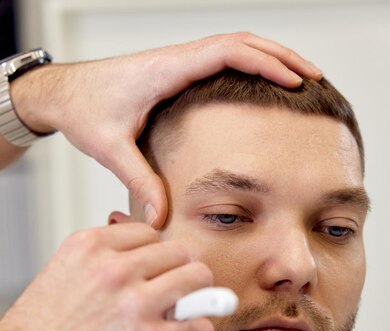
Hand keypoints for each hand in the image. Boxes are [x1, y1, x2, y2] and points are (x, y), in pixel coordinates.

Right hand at [0, 223, 213, 330]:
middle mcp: (114, 268)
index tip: (154, 279)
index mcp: (89, 247)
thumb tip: (147, 267)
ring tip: (177, 323)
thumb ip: (103, 266)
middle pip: (180, 252)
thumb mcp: (62, 279)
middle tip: (172, 302)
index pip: (149, 233)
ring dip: (195, 301)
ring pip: (199, 278)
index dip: (156, 260)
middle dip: (180, 276)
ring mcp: (135, 303)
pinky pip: (200, 326)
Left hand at [10, 32, 321, 225]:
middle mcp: (176, 60)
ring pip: (234, 46)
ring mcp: (178, 63)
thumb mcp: (111, 150)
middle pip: (241, 41)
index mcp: (167, 71)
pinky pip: (221, 60)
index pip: (227, 53)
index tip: (295, 81)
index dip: (266, 63)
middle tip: (312, 77)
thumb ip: (140, 182)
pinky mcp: (176, 73)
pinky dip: (248, 65)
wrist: (64, 93)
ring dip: (268, 56)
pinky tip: (261, 84)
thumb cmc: (84, 112)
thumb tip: (162, 218)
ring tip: (300, 78)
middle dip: (280, 55)